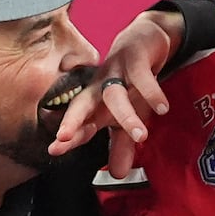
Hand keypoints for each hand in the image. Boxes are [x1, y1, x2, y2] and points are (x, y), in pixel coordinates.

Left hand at [48, 9, 182, 162]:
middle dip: (72, 120)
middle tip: (65, 138)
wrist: (147, 39)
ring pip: (115, 94)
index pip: (80, 122)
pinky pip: (141, 76)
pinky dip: (152, 92)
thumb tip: (118, 175)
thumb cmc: (132, 81)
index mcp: (96, 103)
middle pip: (82, 103)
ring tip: (141, 135)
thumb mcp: (129, 116)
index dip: (68, 137)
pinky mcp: (135, 58)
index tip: (53, 151)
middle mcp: (100, 87)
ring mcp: (116, 71)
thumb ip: (122, 145)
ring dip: (127, 114)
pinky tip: (161, 107)